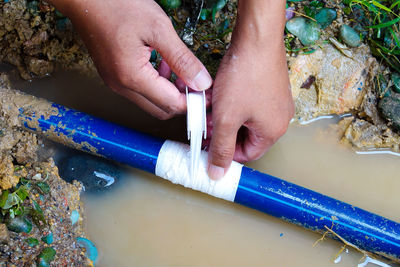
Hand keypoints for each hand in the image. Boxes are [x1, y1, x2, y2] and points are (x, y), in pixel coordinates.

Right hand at [50, 0, 211, 118]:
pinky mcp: (114, 76)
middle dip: (182, 100)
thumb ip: (182, 59)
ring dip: (169, 92)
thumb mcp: (158, 28)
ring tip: (177, 68)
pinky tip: (161, 65)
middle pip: (161, 110)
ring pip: (151, 102)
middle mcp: (121, 85)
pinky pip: (140, 91)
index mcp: (132, 76)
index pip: (171, 104)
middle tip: (195, 81)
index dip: (193, 102)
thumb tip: (201, 82)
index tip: (206, 93)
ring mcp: (115, 83)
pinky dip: (156, 85)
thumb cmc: (115, 5)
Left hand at [207, 1, 293, 179]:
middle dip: (221, 131)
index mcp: (272, 132)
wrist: (256, 39)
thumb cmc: (245, 78)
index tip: (207, 146)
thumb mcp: (226, 119)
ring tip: (208, 107)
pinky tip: (216, 94)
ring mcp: (274, 101)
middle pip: (244, 136)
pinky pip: (246, 103)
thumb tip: (218, 174)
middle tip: (205, 124)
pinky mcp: (268, 87)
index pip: (246, 155)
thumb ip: (221, 148)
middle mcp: (278, 119)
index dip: (224, 153)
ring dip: (223, 116)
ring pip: (242, 119)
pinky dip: (230, 102)